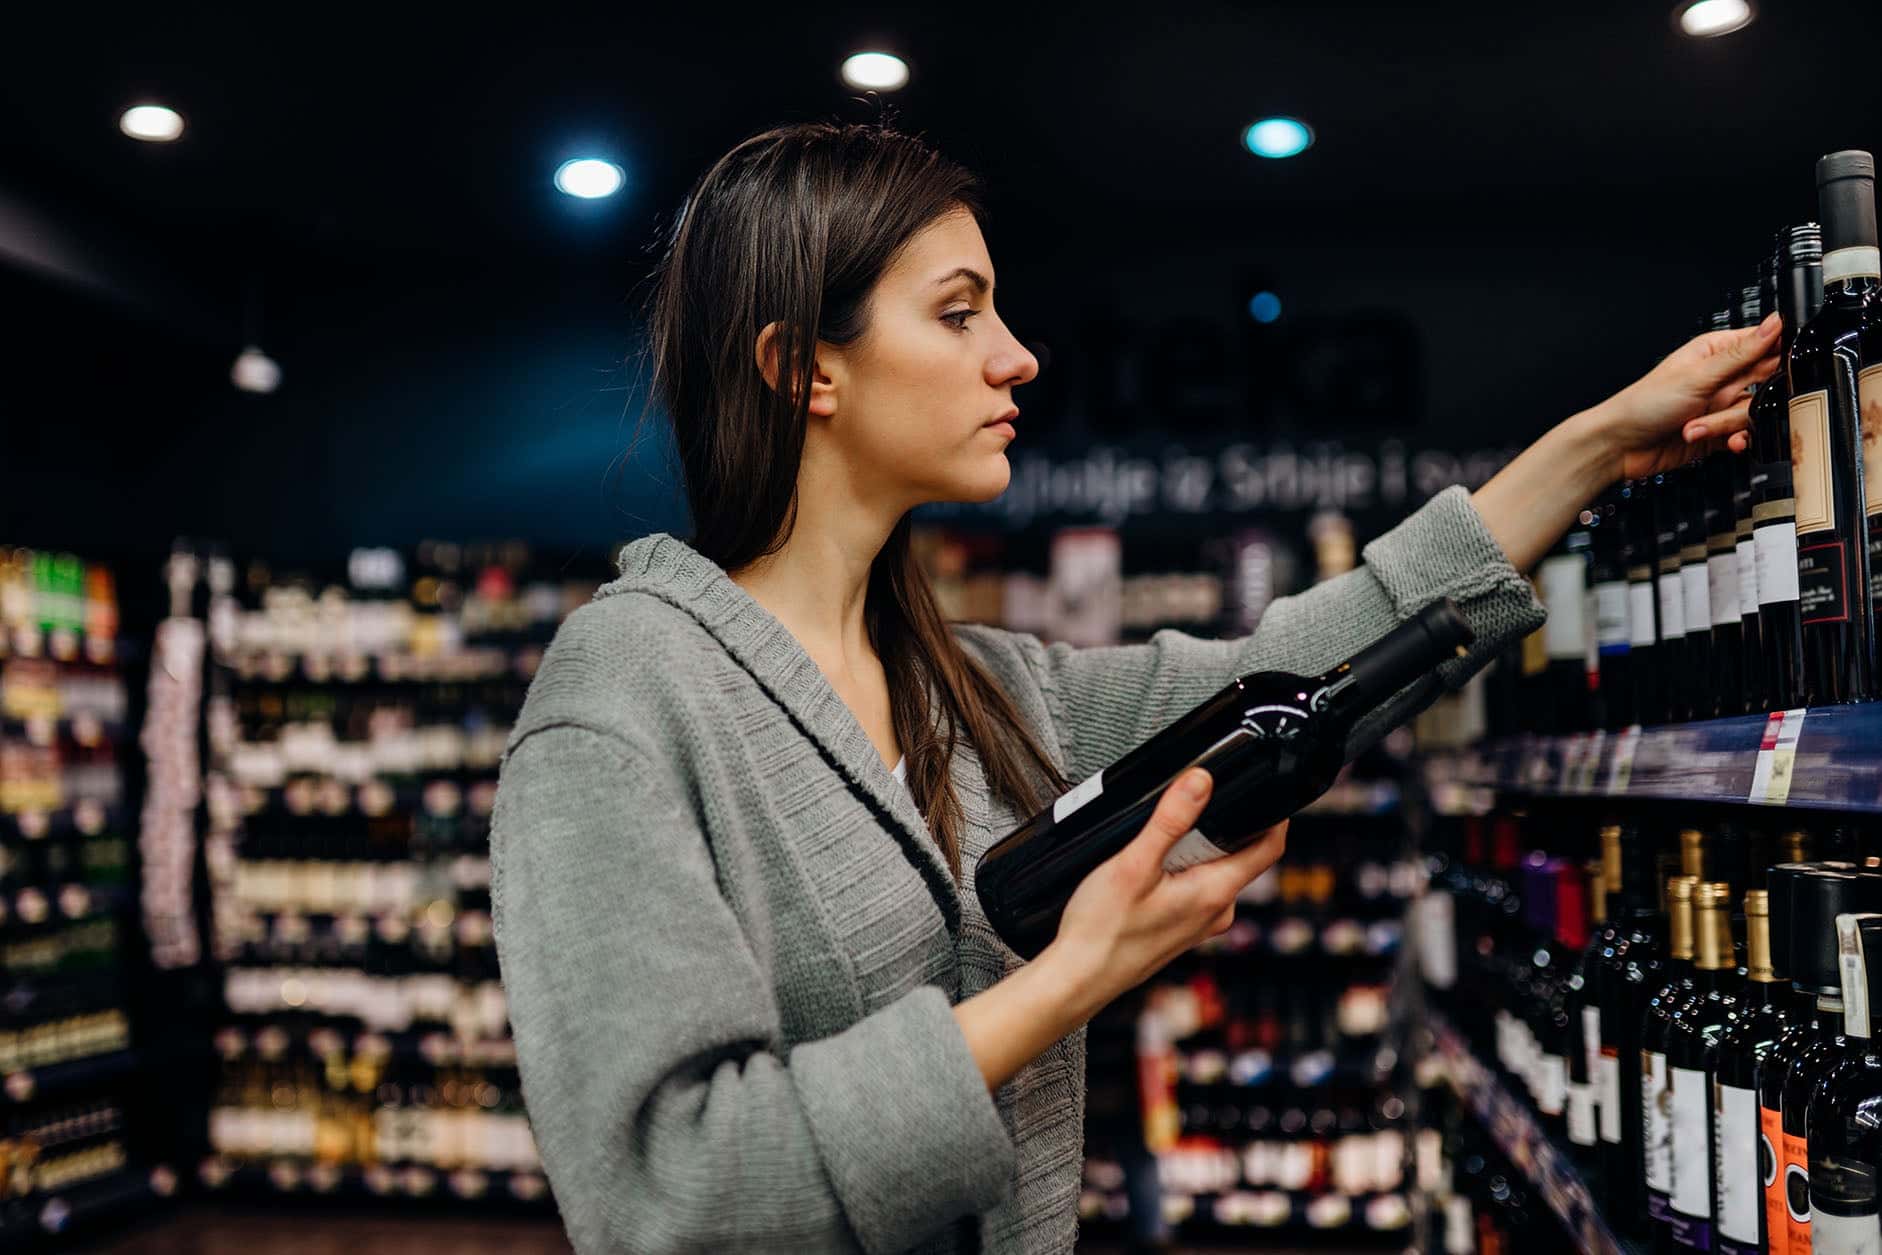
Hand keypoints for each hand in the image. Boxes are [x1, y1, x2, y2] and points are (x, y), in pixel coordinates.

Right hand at [1045, 767, 1287, 1004]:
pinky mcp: (1183, 929)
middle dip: (1219, 827)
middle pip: (1241, 855)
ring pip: (1215, 871)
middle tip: (1183, 811)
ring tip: (1156, 846)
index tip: (1260, 788)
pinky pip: (1197, 889)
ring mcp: (1202, 924)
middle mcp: (1217, 912)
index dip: (1273, 814)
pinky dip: (1181, 871)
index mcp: (1216, 893)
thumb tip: (1201, 782)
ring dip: (1195, 849)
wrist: (1079, 978)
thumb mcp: (1134, 863)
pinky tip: (1148, 873)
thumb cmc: (1102, 931)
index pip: (1270, 847)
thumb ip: (1170, 821)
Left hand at [1596, 313, 1782, 479]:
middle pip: (1765, 381)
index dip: (1778, 355)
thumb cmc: (1644, 404)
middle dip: (1751, 395)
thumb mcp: (1698, 375)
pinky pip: (1745, 434)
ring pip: (1752, 412)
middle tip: (1729, 401)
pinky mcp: (1718, 431)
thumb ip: (1741, 353)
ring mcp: (1720, 405)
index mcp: (1716, 352)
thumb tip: (1775, 322)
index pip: (1764, 344)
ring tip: (1696, 426)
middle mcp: (1721, 377)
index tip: (1777, 369)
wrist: (1620, 447)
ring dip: (1725, 423)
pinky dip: (1735, 440)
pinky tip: (1723, 442)